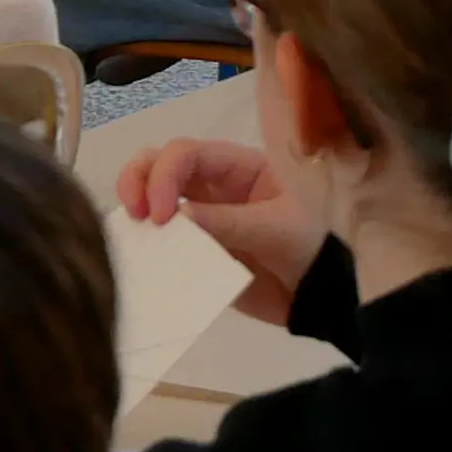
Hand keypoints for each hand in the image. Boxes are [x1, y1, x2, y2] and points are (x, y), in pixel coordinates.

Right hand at [117, 136, 321, 325]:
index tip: (162, 215)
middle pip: (158, 162)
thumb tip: (175, 218)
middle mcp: (211, 184)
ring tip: (133, 232)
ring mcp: (199, 215)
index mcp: (237, 167)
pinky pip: (161, 238)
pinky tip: (140, 254)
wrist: (318, 298)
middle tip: (135, 214)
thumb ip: (227, 222)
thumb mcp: (275, 230)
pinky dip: (144, 241)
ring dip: (135, 206)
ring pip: (152, 195)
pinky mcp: (193, 247)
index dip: (165, 175)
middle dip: (138, 179)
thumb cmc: (308, 250)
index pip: (187, 153)